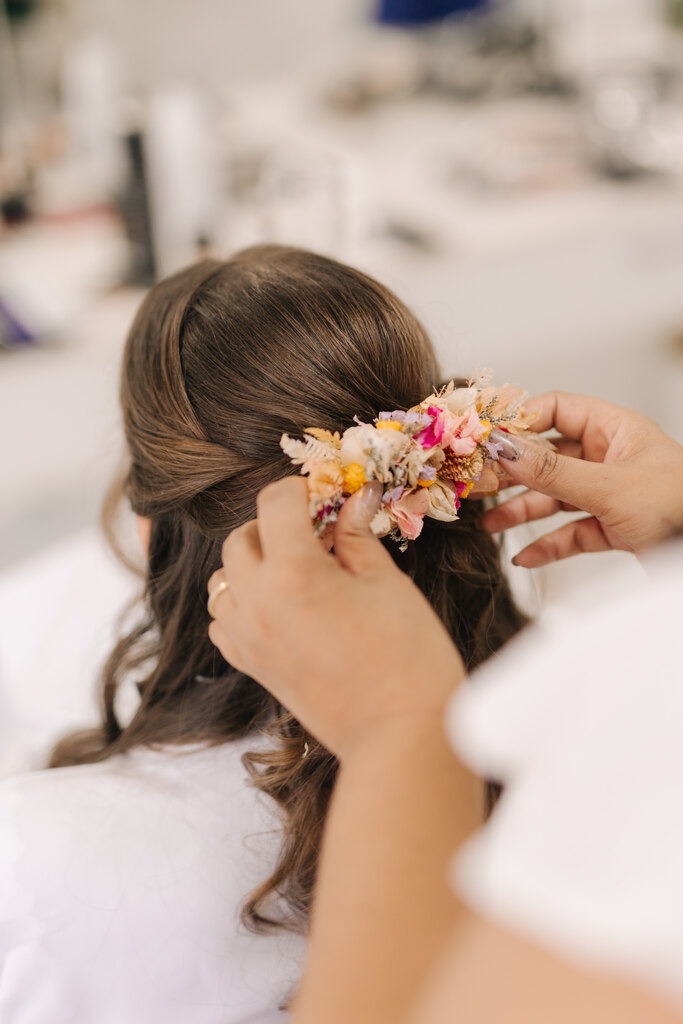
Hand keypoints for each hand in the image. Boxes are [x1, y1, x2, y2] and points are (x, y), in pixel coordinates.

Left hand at [207, 478, 464, 758]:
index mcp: (294, 572)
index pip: (274, 502)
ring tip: (295, 570)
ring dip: (252, 564)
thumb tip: (353, 500)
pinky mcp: (251, 667)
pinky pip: (223, 621)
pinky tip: (279, 607)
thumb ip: (358, 538)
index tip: (323, 495)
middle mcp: (257, 601)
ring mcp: (247, 638)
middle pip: (240, 538)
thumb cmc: (408, 656)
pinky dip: (241, 605)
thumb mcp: (387, 583)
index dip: (299, 490)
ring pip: (223, 580)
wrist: (399, 735)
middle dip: (273, 524)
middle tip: (315, 532)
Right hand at [481, 391, 682, 567]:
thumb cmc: (679, 507)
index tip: (486, 436)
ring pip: (556, 498)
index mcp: (616, 430)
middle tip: (479, 484)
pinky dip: (548, 545)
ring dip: (522, 512)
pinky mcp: (615, 529)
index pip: (557, 410)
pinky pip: (572, 533)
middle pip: (549, 458)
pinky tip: (525, 557)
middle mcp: (611, 458)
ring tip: (490, 525)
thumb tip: (503, 447)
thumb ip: (552, 471)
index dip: (520, 420)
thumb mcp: (609, 487)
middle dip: (513, 472)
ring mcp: (612, 495)